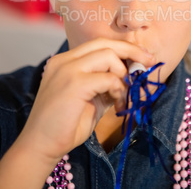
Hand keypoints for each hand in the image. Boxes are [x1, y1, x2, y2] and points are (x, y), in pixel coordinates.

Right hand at [17, 38, 155, 164]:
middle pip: (104, 43)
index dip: (123, 48)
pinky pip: (108, 78)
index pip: (99, 44)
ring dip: (123, 74)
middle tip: (150, 62)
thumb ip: (105, 84)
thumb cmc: (65, 125)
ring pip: (108, 55)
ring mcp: (68, 69)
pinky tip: (117, 104)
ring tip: (123, 95)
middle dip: (131, 50)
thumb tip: (130, 76)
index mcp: (65, 60)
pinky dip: (119, 89)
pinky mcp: (74, 83)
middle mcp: (65, 60)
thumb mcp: (90, 98)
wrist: (40, 146)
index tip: (143, 57)